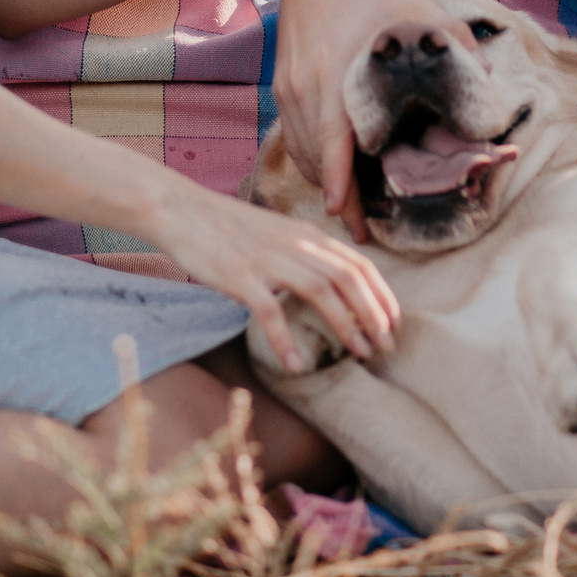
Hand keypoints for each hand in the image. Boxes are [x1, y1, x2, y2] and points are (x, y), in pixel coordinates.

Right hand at [149, 185, 400, 373]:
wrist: (183, 210)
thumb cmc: (230, 227)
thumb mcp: (279, 232)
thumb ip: (307, 252)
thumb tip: (335, 280)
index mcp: (306, 233)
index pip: (358, 263)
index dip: (381, 293)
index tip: (394, 321)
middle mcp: (294, 243)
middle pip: (348, 277)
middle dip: (374, 313)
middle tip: (386, 344)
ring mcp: (267, 259)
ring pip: (319, 291)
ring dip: (345, 324)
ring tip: (360, 353)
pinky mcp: (239, 275)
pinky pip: (269, 311)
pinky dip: (285, 340)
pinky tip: (296, 366)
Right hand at [272, 0, 477, 242]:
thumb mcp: (422, 11)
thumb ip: (458, 45)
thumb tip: (488, 82)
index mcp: (339, 74)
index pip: (333, 144)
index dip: (339, 184)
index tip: (346, 217)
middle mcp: (307, 87)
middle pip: (314, 158)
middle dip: (335, 197)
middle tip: (359, 229)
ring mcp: (289, 87)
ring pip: (300, 151)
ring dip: (323, 181)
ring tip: (348, 208)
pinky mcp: (282, 84)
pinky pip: (293, 135)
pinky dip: (309, 159)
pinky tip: (331, 173)